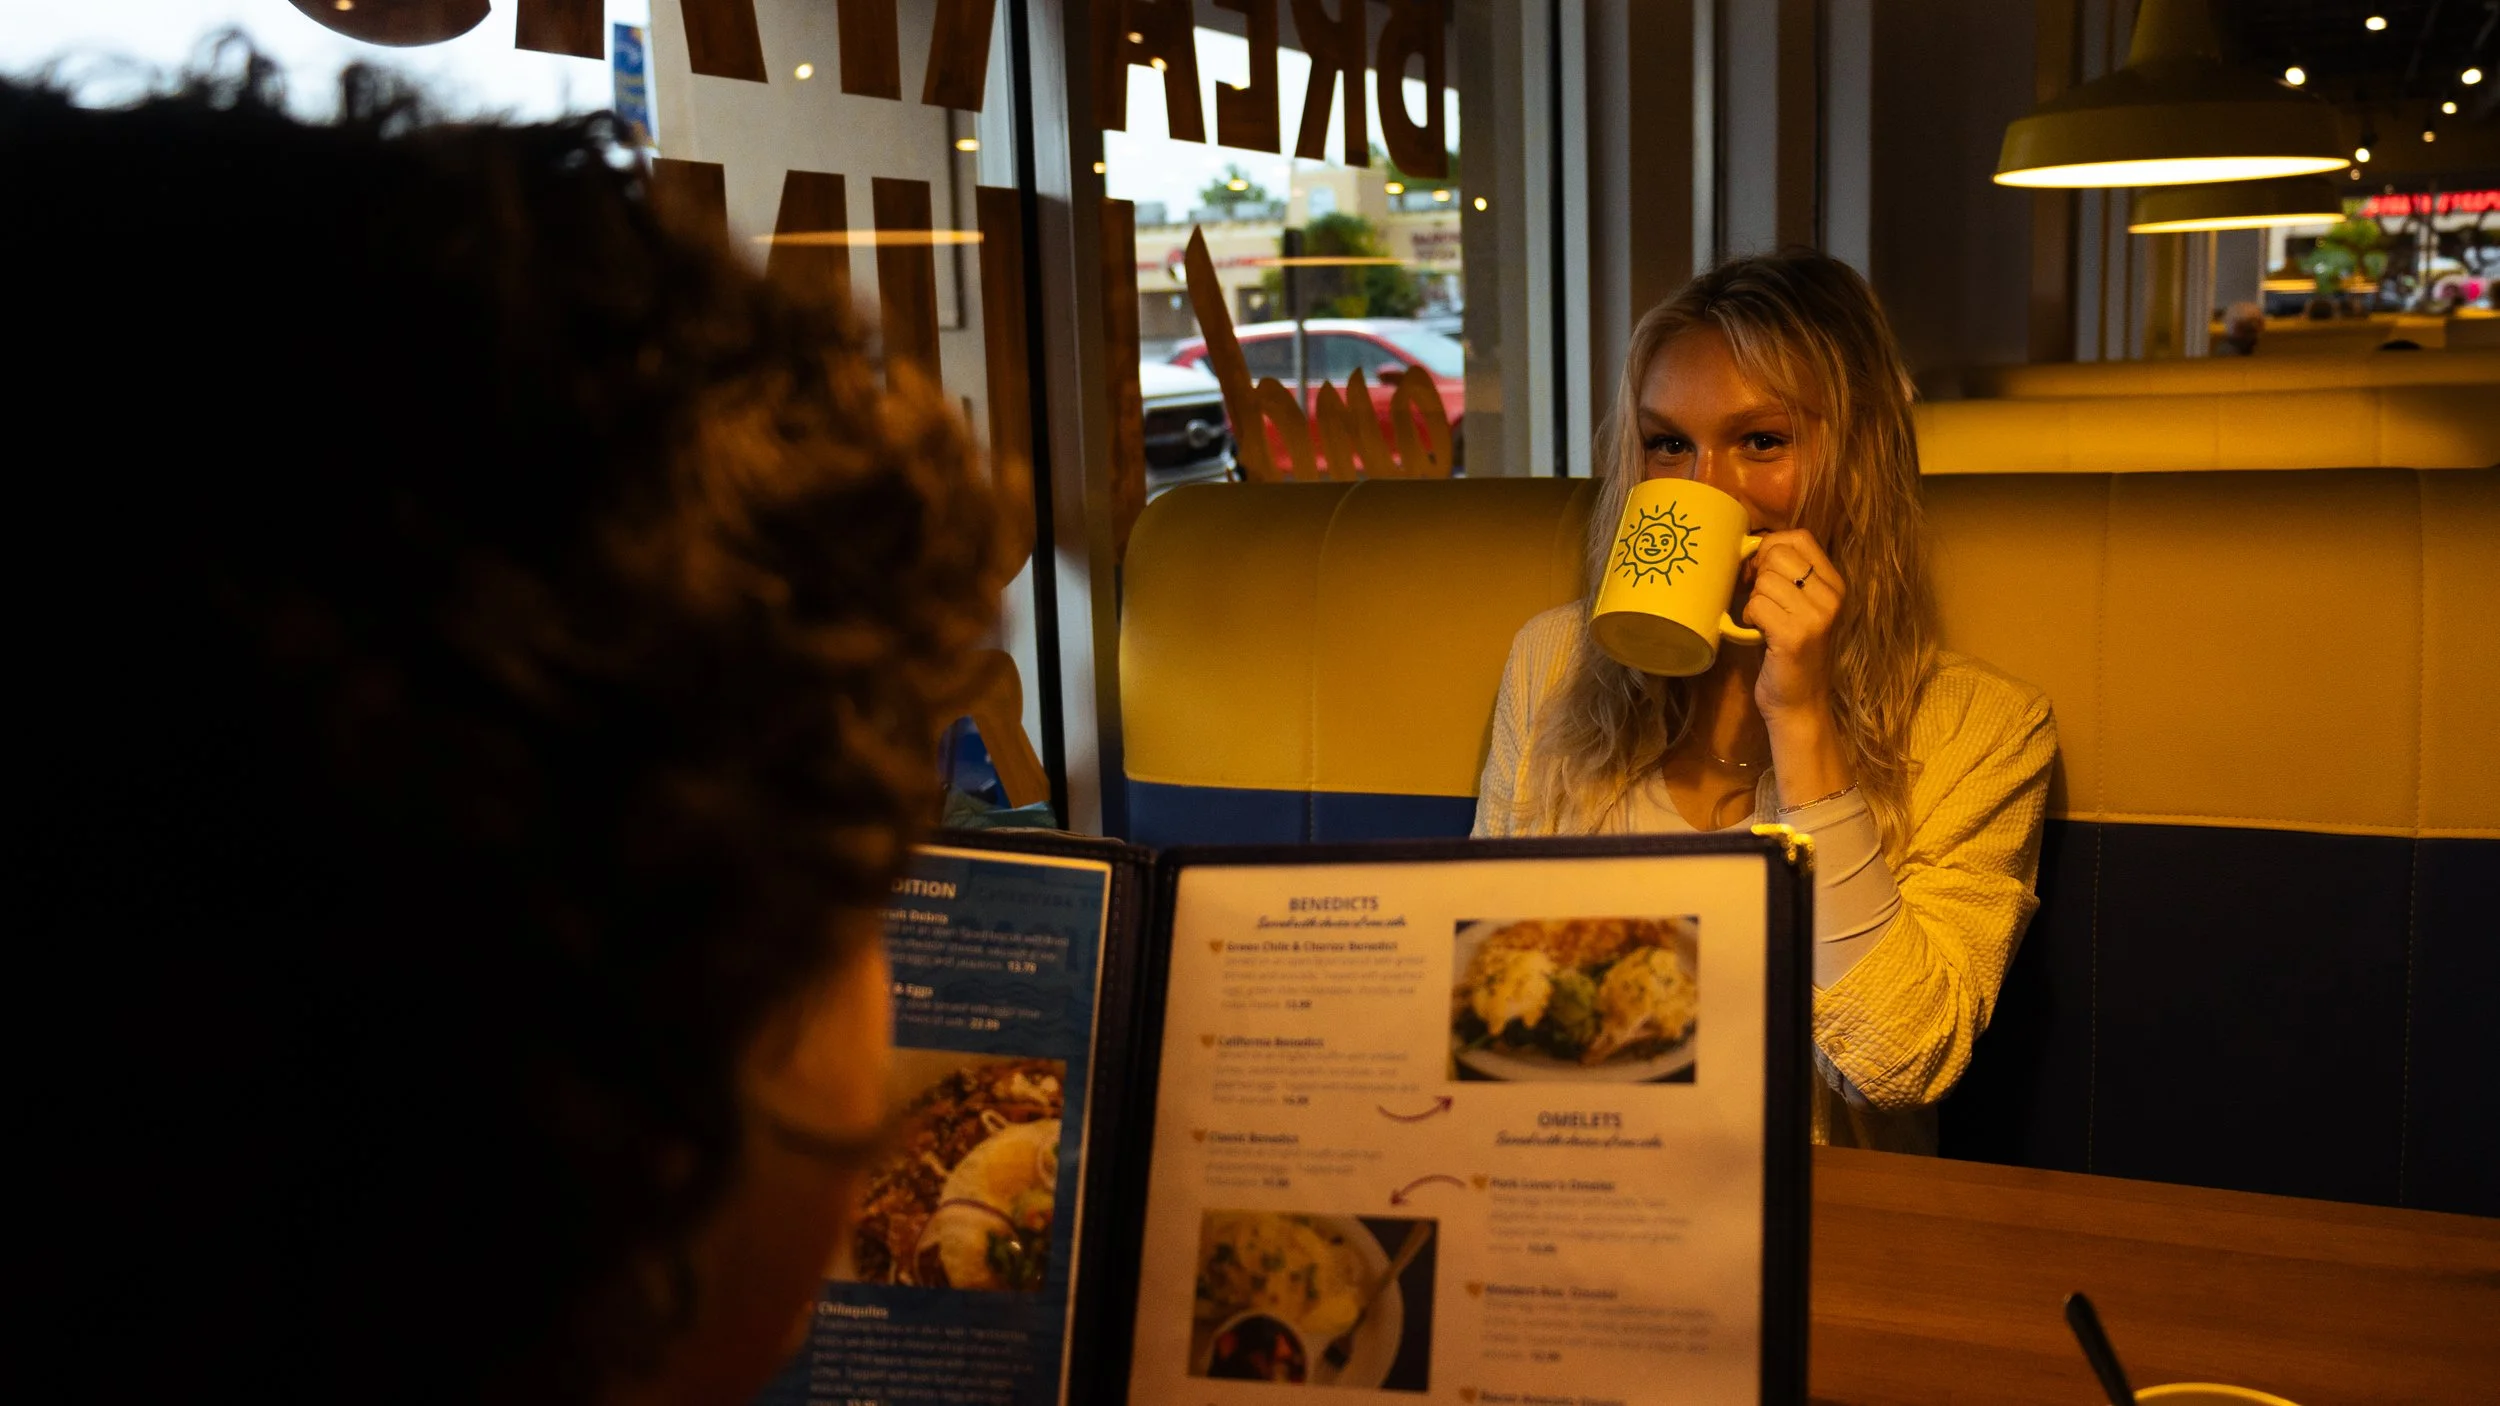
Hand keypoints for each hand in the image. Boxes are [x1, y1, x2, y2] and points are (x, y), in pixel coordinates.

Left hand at [1740, 530, 1843, 721]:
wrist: (1800, 704)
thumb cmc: (1791, 654)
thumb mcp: (1800, 608)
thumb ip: (1788, 577)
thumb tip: (1752, 547)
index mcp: (1835, 584)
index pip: (1799, 537)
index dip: (1770, 547)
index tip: (1760, 571)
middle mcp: (1831, 596)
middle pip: (1778, 554)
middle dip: (1758, 574)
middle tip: (1759, 600)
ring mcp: (1816, 616)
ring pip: (1764, 580)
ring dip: (1752, 601)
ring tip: (1763, 622)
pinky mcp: (1795, 635)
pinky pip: (1756, 604)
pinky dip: (1749, 618)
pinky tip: (1759, 634)